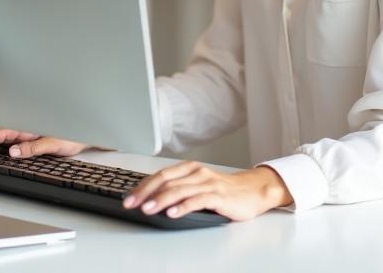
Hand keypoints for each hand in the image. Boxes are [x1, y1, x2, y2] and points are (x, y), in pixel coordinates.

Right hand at [0, 127, 86, 158]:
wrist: (87, 133)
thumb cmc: (74, 135)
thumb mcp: (55, 143)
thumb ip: (34, 147)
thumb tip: (13, 152)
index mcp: (28, 125)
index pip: (0, 132)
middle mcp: (25, 126)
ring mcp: (26, 130)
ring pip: (1, 135)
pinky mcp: (29, 136)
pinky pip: (8, 138)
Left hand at [122, 161, 291, 221]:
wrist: (253, 191)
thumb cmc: (224, 191)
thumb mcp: (198, 186)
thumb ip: (179, 189)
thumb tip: (150, 199)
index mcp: (191, 168)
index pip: (161, 175)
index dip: (143, 185)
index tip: (129, 197)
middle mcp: (198, 173)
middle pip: (167, 181)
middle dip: (146, 193)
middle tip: (132, 204)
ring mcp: (209, 183)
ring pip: (180, 190)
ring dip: (161, 200)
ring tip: (147, 209)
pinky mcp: (219, 196)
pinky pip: (198, 200)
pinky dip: (183, 207)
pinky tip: (172, 213)